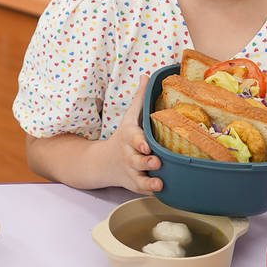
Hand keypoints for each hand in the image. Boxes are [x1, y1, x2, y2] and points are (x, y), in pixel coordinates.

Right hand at [113, 74, 163, 194]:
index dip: (139, 142)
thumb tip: (147, 75)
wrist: (104, 162)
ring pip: (139, 177)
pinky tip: (162, 191)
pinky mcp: (134, 184)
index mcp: (129, 137)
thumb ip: (140, 98)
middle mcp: (129, 154)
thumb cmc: (124, 136)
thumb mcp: (130, 117)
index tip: (146, 145)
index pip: (133, 138)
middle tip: (156, 161)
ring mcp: (131, 171)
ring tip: (159, 181)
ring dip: (149, 180)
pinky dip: (150, 191)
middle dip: (145, 161)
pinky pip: (142, 189)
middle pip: (136, 159)